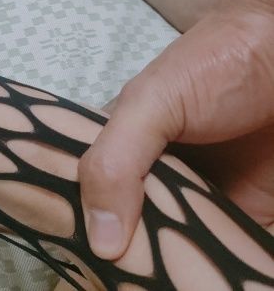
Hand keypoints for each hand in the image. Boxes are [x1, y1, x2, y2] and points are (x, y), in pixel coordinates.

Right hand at [78, 0, 273, 258]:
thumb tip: (101, 243)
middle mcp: (160, 185)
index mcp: (124, 155)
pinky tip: (217, 283)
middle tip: (122, 287)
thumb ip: (114, 162)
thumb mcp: (150, 105)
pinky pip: (232, 256)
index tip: (80, 269)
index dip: (83, 238)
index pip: (92, 205)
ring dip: (178, 276)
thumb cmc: (214, 64)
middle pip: (137, 241)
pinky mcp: (251, 218)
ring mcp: (207, 203)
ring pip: (183, 258)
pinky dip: (226, 274)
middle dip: (133, 267)